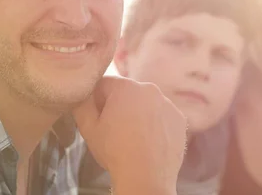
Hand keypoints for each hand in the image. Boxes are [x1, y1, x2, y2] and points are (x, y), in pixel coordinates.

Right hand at [73, 76, 186, 194]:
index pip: (104, 84)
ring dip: (138, 114)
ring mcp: (168, 104)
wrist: (146, 178)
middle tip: (114, 130)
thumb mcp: (88, 128)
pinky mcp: (179, 119)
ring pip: (146, 104)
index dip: (96, 101)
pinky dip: (155, 124)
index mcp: (126, 87)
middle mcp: (150, 89)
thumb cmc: (114, 151)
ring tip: (132, 138)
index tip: (98, 119)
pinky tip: (148, 142)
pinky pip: (162, 116)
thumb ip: (81, 103)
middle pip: (127, 93)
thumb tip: (83, 93)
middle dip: (119, 107)